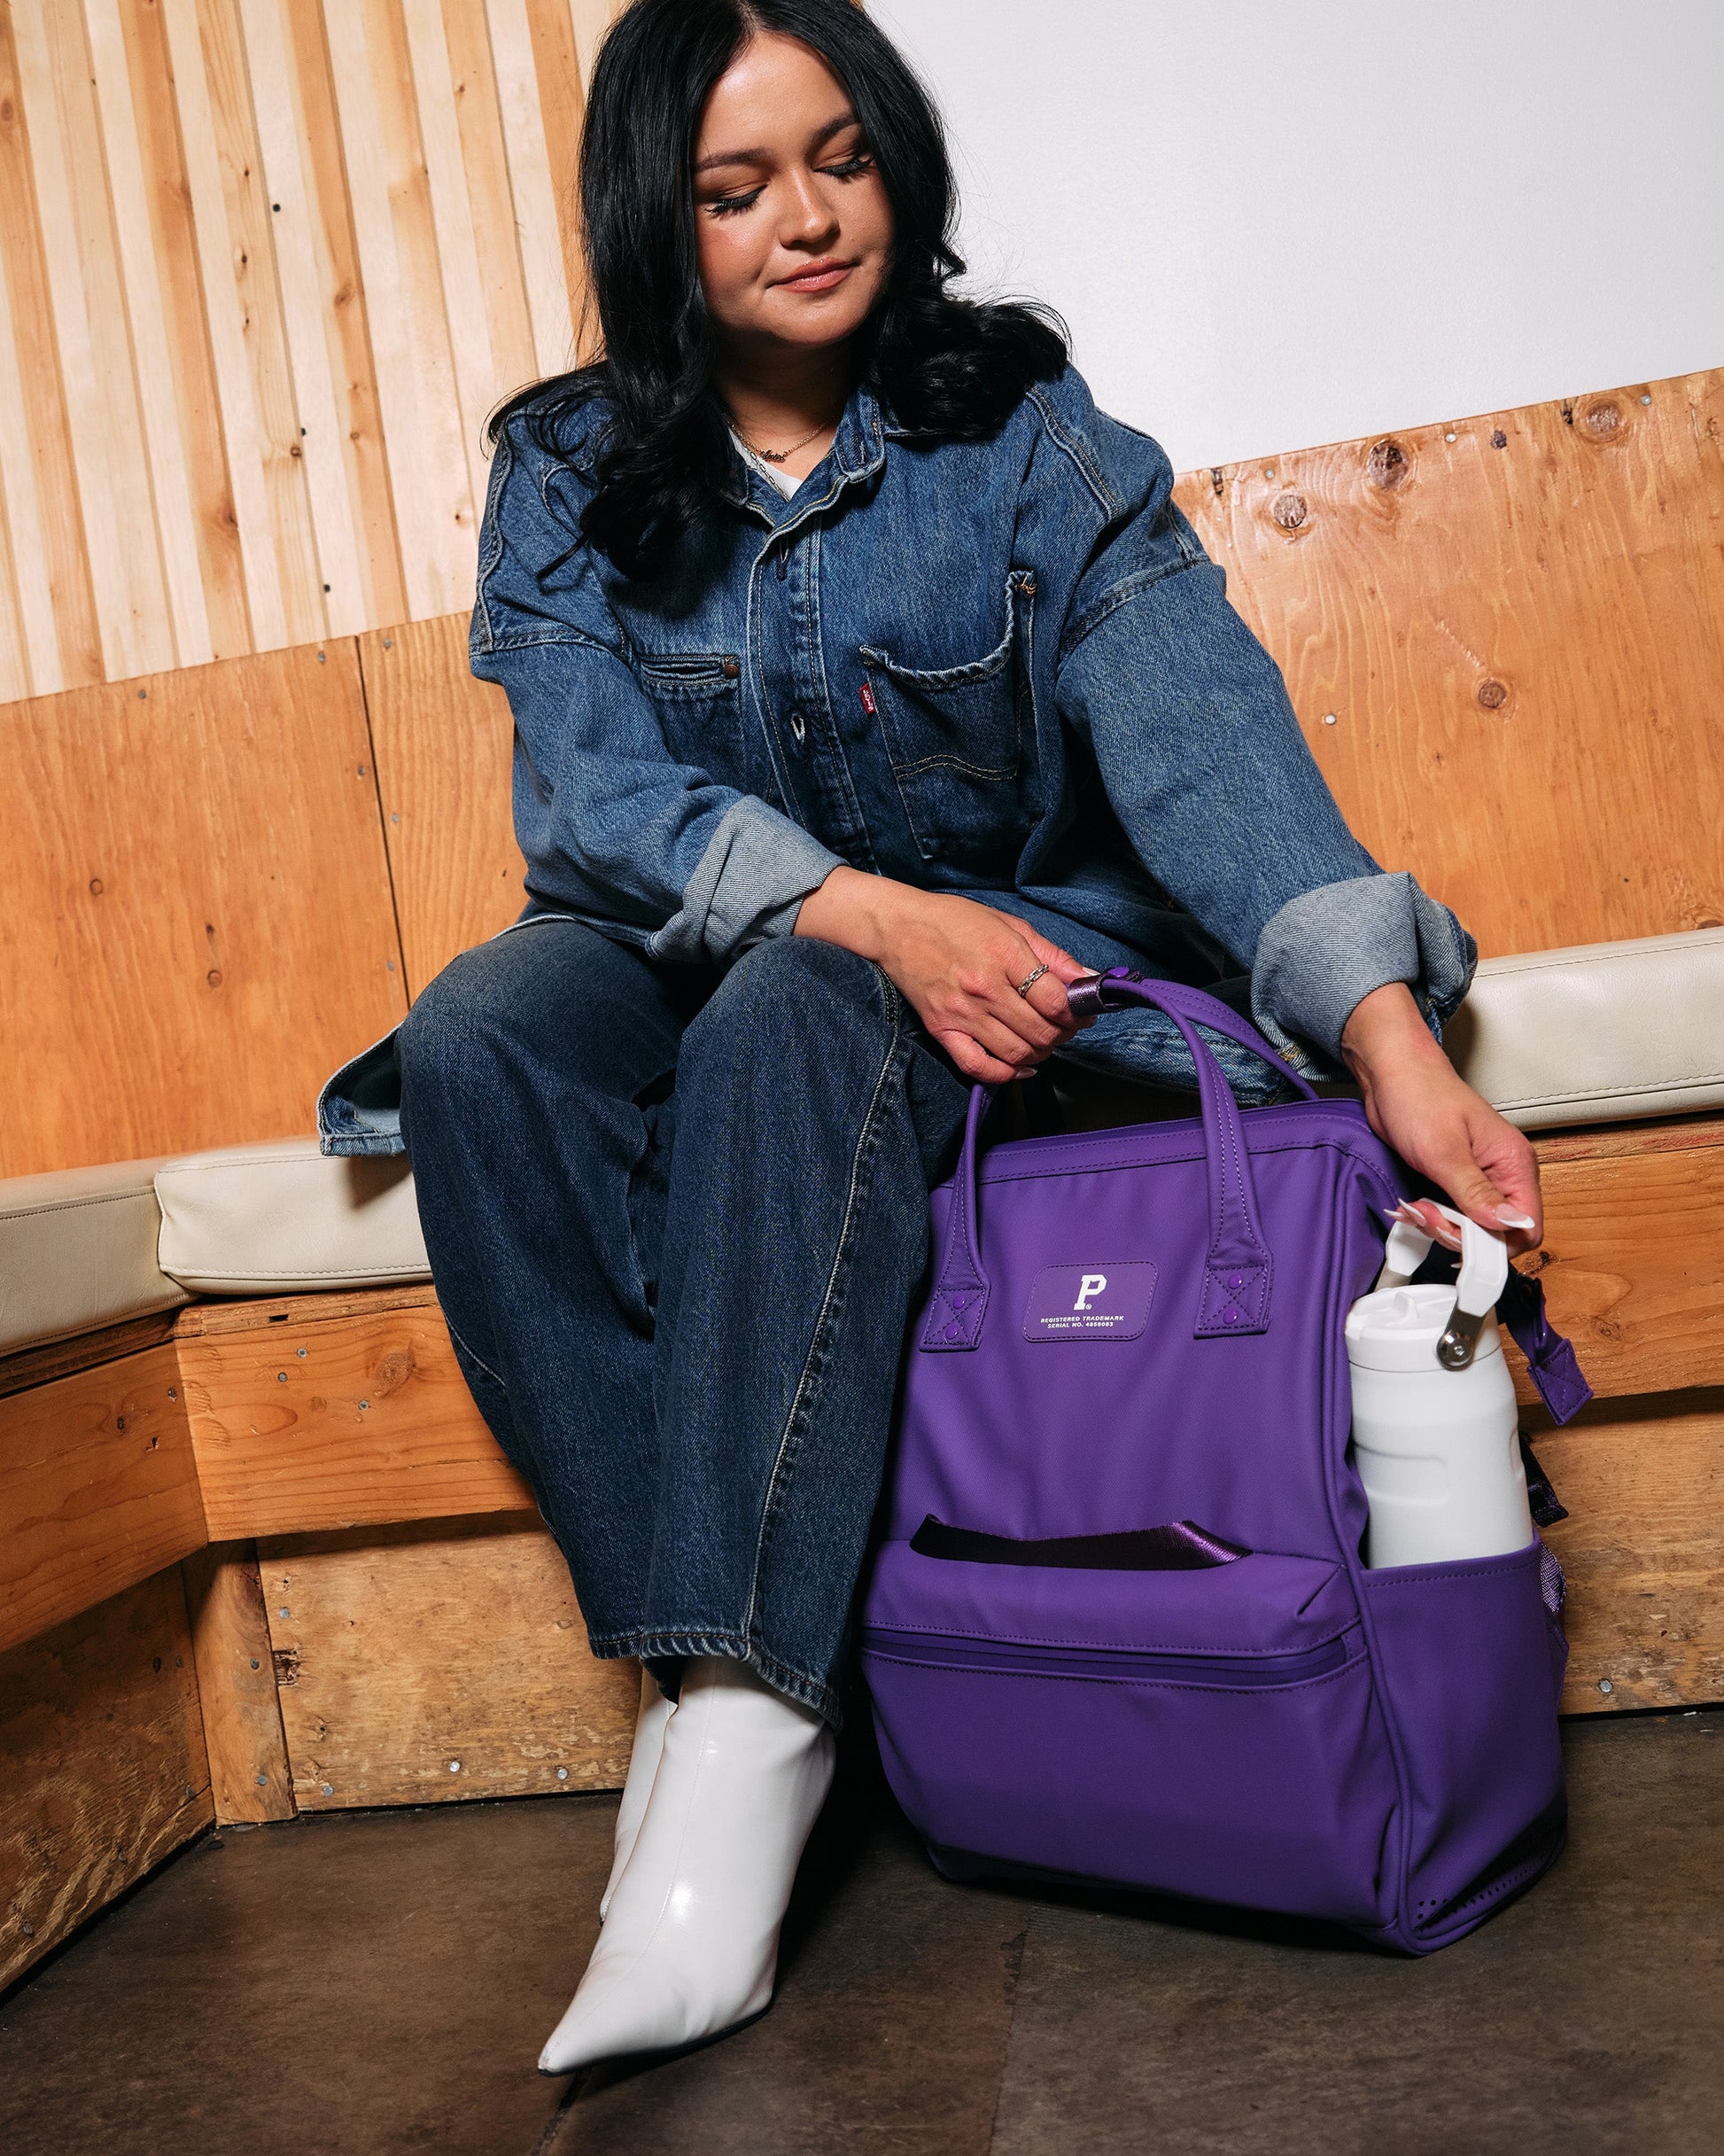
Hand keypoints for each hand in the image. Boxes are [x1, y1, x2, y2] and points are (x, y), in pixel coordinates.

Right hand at [795, 867, 1093, 1081]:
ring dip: (1041, 1053)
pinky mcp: (941, 1030)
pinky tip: (1020, 1067)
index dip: (1079, 1012)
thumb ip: (1053, 956)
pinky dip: (1005, 1074)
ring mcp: (961, 1013)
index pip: (1057, 1001)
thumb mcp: (1011, 926)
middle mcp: (984, 989)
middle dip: (1064, 1034)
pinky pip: (977, 1066)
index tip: (1083, 1010)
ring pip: (1017, 1053)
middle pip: (1041, 1032)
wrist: (898, 926)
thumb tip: (1090, 979)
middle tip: (1066, 1025)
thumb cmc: (956, 921)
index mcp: (1005, 956)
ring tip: (1044, 1040)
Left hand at [1340, 982, 1541, 1255]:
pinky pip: (1452, 1215)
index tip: (1459, 1238)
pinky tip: (1415, 1205)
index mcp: (1513, 1163)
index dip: (1496, 1242)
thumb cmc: (1419, 1098)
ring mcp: (1479, 1178)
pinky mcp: (1455, 1180)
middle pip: (1497, 1233)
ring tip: (1416, 1207)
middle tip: (1427, 1216)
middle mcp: (1502, 1173)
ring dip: (1440, 1226)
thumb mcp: (1445, 1153)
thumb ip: (1477, 1194)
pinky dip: (1432, 1217)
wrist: (1391, 1074)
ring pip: (1471, 1228)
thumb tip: (1509, 1225)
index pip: (1527, 1226)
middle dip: (1459, 1235)